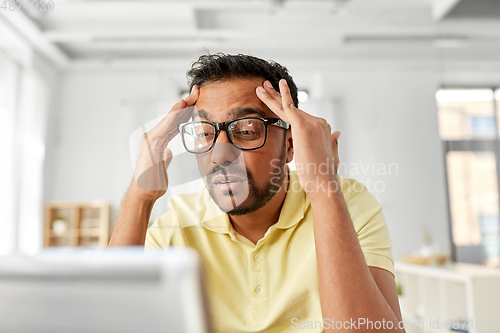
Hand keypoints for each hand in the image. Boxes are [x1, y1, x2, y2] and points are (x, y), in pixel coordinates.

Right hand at [130, 85, 199, 201]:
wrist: (143, 194)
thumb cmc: (152, 182)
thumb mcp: (163, 165)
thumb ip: (165, 156)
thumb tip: (169, 151)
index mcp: (158, 140)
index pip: (174, 122)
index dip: (185, 111)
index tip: (197, 100)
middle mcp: (152, 136)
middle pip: (172, 117)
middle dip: (185, 103)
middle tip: (197, 90)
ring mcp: (151, 140)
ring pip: (169, 119)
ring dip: (181, 106)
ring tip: (192, 95)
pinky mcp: (151, 145)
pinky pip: (165, 127)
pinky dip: (173, 117)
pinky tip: (181, 108)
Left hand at [256, 79, 339, 196]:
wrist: (324, 183)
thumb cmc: (323, 174)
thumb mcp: (330, 155)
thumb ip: (333, 142)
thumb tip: (338, 133)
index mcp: (323, 128)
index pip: (300, 116)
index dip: (287, 107)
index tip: (277, 100)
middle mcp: (319, 123)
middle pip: (293, 108)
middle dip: (277, 96)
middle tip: (265, 86)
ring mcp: (313, 123)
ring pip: (287, 107)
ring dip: (272, 96)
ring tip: (261, 88)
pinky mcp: (304, 126)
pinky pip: (289, 108)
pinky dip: (282, 96)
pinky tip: (274, 88)